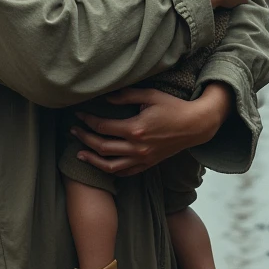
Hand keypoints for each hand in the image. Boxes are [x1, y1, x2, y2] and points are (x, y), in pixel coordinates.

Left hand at [71, 82, 233, 176]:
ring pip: (111, 166)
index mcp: (136, 129)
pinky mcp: (148, 164)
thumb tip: (105, 96)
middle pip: (102, 147)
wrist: (195, 126)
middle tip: (73, 131)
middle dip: (84, 139)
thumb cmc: (173, 107)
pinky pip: (126, 172)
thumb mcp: (150, 96)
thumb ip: (126, 96)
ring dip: (92, 160)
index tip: (78, 114)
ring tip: (80, 153)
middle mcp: (137, 148)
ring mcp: (143, 159)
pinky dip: (111, 170)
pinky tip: (102, 164)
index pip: (103, 128)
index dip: (87, 121)